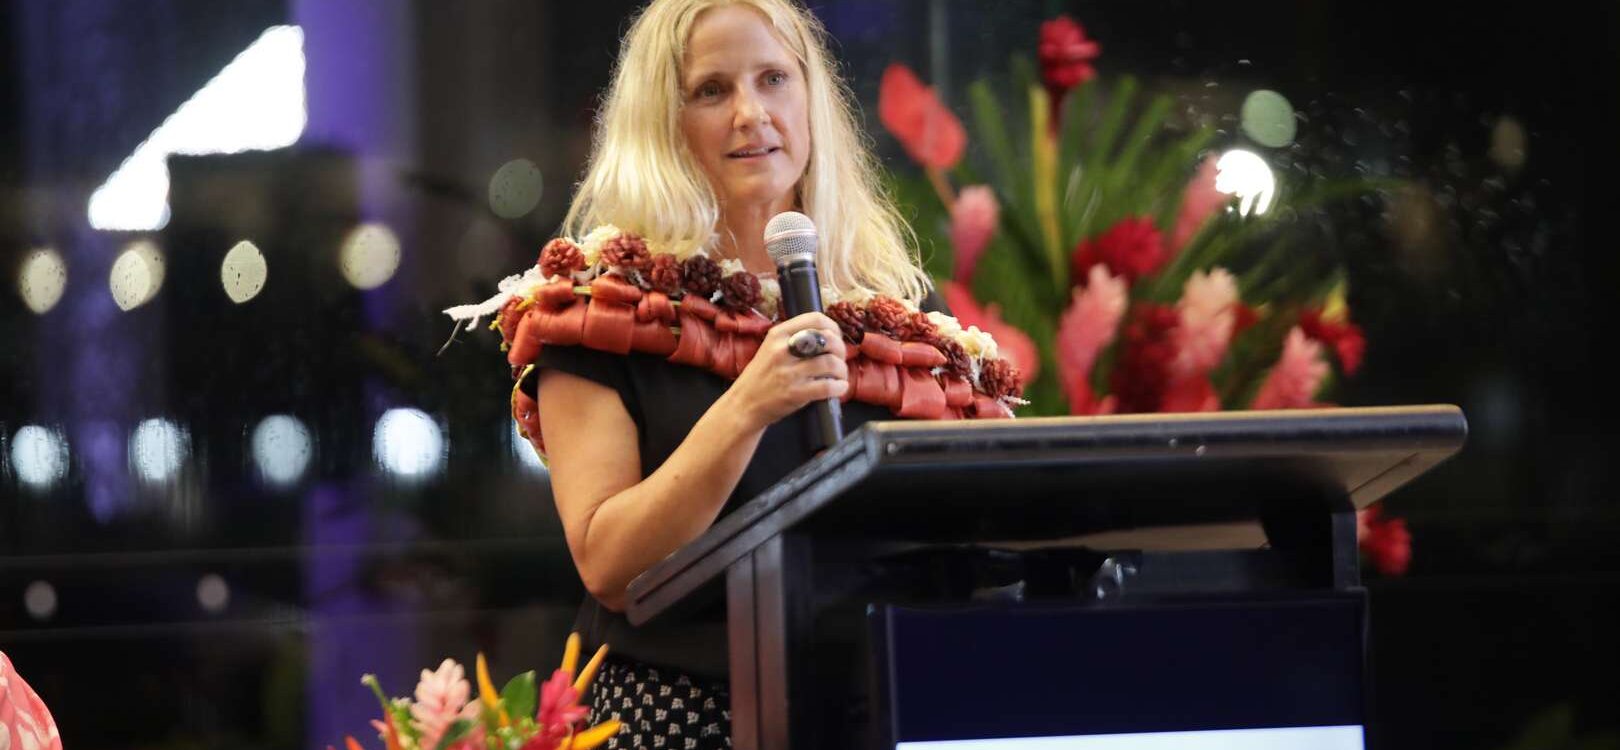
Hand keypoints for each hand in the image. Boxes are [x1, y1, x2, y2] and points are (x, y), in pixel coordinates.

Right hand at [723, 312, 847, 430]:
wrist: (744, 404)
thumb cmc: (761, 376)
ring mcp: (789, 373)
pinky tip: (839, 387)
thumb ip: (793, 339)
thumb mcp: (770, 348)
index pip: (815, 318)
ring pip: (830, 363)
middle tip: (840, 358)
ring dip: (842, 370)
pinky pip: (826, 387)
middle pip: (826, 339)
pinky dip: (839, 387)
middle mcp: (783, 350)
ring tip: (840, 376)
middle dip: (841, 349)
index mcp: (778, 334)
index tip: (836, 337)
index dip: (833, 327)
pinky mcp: (795, 393)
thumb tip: (826, 335)